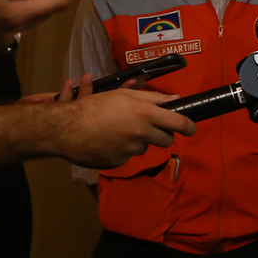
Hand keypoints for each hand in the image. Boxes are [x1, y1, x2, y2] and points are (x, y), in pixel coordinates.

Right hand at [44, 88, 194, 167]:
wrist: (65, 129)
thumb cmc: (94, 107)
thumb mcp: (123, 95)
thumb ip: (152, 97)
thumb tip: (176, 100)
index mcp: (145, 114)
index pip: (179, 123)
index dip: (189, 126)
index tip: (191, 127)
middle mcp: (141, 134)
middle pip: (166, 140)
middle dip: (163, 134)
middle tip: (150, 127)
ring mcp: (130, 151)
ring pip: (145, 147)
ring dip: (138, 140)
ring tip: (118, 130)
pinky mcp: (119, 163)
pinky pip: (128, 156)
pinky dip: (122, 150)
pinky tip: (108, 141)